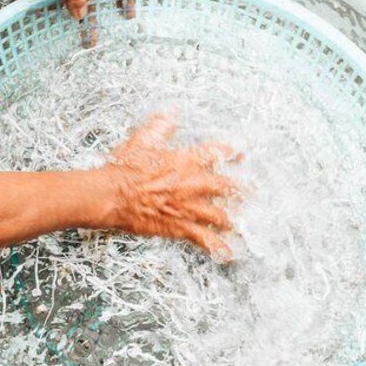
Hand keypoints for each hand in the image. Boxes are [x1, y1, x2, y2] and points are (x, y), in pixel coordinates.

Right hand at [96, 114, 240, 260]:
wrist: (112, 195)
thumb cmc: (124, 168)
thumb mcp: (142, 139)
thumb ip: (161, 126)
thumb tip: (172, 113)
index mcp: (185, 160)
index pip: (216, 152)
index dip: (232, 151)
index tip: (243, 151)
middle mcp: (192, 183)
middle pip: (227, 186)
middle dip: (242, 190)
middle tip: (253, 192)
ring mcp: (189, 207)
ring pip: (220, 215)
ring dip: (232, 219)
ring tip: (241, 223)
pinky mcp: (180, 227)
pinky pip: (204, 238)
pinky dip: (217, 246)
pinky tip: (226, 252)